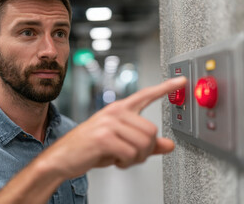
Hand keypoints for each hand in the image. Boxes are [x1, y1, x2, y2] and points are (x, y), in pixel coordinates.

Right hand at [39, 76, 186, 178]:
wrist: (63, 157)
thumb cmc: (90, 147)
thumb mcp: (120, 144)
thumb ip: (146, 144)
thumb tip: (169, 145)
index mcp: (119, 109)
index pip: (145, 95)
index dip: (165, 88)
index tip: (180, 81)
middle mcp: (115, 112)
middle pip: (152, 131)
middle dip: (146, 150)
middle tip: (133, 155)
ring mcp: (108, 123)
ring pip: (144, 143)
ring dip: (136, 158)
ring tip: (122, 158)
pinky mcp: (103, 137)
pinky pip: (131, 154)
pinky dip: (126, 163)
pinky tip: (116, 161)